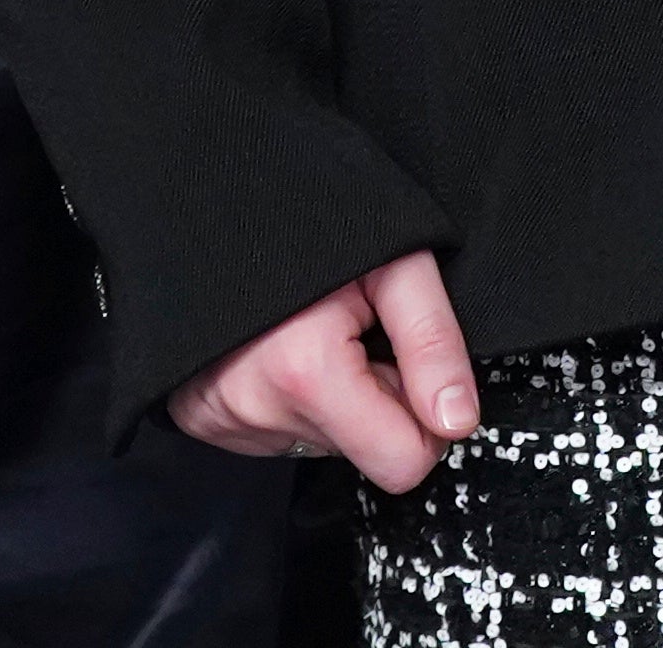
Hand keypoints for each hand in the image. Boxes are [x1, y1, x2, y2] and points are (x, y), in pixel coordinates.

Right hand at [168, 249, 479, 492]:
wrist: (219, 197)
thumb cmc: (310, 219)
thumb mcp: (395, 261)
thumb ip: (433, 341)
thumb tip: (458, 420)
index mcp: (304, 373)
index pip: (403, 465)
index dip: (423, 418)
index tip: (407, 363)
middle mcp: (256, 407)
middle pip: (363, 453)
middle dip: (377, 400)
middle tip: (356, 334)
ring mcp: (224, 418)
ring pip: (325, 440)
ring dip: (336, 397)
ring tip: (314, 331)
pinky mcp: (205, 418)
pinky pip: (280, 431)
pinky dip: (296, 396)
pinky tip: (286, 346)